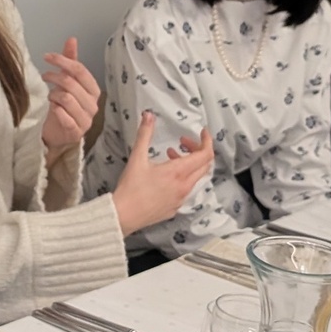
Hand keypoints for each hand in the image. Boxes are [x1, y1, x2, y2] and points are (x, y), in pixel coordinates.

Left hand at [41, 36, 100, 157]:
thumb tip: (72, 39)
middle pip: (72, 84)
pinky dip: (56, 111)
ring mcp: (86, 120)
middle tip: (44, 76)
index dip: (63, 61)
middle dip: (54, 77)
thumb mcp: (66, 82)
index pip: (80, 71)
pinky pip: (65, 117)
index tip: (47, 56)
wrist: (58, 134)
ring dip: (53, 95)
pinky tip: (52, 109)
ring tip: (50, 96)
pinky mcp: (76, 133)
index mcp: (93, 90)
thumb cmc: (63, 106)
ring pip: (66, 99)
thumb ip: (70, 61)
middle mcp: (93, 105)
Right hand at [110, 110, 213, 237]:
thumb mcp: (137, 158)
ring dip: (188, 164)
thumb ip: (145, 135)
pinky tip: (165, 176)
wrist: (123, 216)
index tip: (202, 132)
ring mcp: (181, 199)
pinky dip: (182, 177)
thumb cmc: (130, 188)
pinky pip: (186, 189)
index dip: (207, 141)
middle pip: (204, 165)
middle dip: (197, 150)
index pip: (205, 155)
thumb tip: (148, 115)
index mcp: (178, 172)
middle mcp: (184, 186)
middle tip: (183, 142)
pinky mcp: (175, 208)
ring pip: (195, 178)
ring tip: (170, 156)